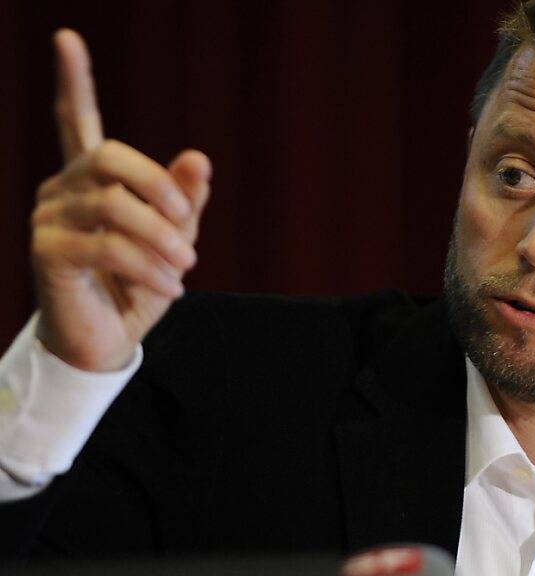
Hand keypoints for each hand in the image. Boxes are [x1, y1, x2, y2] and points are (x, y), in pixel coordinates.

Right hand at [31, 29, 211, 371]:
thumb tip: (199, 157)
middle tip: (187, 222)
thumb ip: (184, 200)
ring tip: (185, 267)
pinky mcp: (47, 252)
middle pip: (109, 155)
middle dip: (157, 186)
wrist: (108, 340)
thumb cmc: (141, 283)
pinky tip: (171, 289)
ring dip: (162, 238)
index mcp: (93, 179)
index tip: (65, 37)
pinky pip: (107, 247)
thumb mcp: (175, 238)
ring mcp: (49, 218)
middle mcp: (63, 189)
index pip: (75, 120)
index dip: (72, 80)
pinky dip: (149, 268)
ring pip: (113, 206)